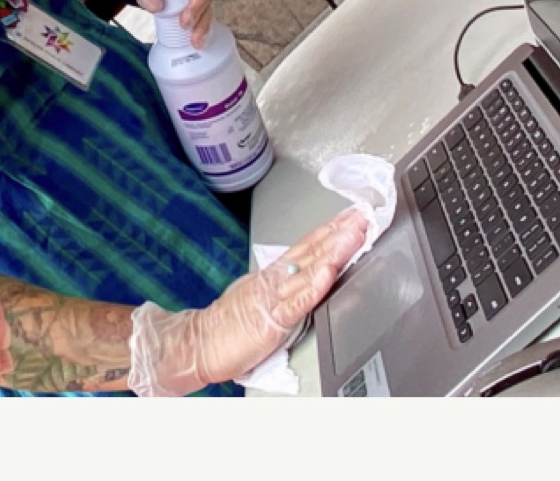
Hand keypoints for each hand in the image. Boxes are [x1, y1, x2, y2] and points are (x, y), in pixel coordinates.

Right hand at [126, 209, 370, 395]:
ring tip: (354, 234)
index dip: (330, 231)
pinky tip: (328, 272)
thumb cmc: (227, 328)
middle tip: (362, 214)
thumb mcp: (257, 299)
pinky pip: (296, 301)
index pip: (306, 248)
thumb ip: (281, 289)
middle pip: (312, 251)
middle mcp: (274, 280)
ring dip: (334, 251)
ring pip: (309, 270)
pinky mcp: (271, 320)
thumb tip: (304, 279)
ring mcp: (273, 298)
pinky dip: (313, 286)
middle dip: (339, 232)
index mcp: (272, 276)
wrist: (197, 344)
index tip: (351, 216)